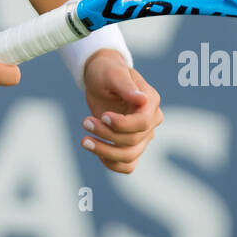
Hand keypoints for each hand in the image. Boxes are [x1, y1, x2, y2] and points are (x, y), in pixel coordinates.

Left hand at [79, 49, 161, 173]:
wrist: (100, 78)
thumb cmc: (107, 71)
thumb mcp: (113, 73)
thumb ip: (126, 87)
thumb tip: (142, 100)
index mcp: (150, 101)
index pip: (142, 123)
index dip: (121, 124)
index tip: (102, 116)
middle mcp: (151, 120)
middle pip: (133, 141)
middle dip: (106, 135)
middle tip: (85, 122)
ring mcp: (143, 135)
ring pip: (129, 156)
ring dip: (105, 152)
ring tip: (85, 141)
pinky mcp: (132, 145)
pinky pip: (127, 165)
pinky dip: (112, 164)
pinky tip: (96, 150)